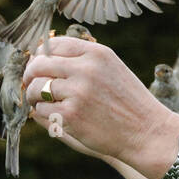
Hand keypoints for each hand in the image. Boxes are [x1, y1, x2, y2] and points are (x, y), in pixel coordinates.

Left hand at [22, 37, 178, 164]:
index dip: (41, 56)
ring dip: (34, 97)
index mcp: (96, 54)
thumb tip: (44, 55)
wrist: (147, 133)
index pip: (54, 44)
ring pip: (37, 88)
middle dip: (31, 75)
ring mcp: (77, 93)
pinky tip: (54, 117)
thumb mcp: (112, 69)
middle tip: (32, 85)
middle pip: (39, 64)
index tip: (40, 67)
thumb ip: (83, 60)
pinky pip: (41, 111)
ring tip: (41, 103)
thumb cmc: (128, 103)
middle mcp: (85, 70)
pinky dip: (43, 115)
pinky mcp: (71, 116)